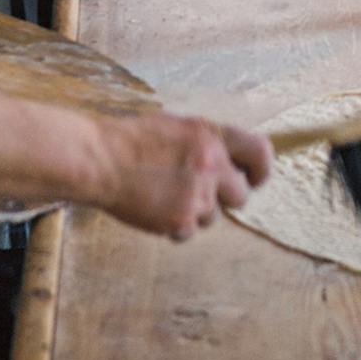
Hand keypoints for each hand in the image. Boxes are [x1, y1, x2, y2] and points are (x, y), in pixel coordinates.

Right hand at [91, 111, 272, 240]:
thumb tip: (229, 159)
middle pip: (241, 196)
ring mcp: (197, 196)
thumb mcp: (177, 127)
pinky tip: (154, 208)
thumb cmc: (132, 140)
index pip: (260, 152)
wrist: (99, 160)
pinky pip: (189, 232)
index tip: (251, 178)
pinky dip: (174, 226)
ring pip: (212, 217)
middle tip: (200, 193)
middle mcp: (211, 165)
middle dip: (223, 198)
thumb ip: (206, 143)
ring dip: (194, 212)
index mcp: (211, 136)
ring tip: (164, 195)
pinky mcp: (180, 221)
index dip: (260, 170)